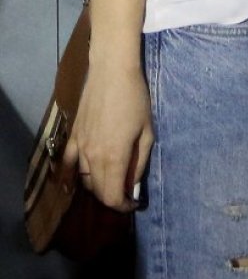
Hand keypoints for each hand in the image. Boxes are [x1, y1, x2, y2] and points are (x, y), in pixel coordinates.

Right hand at [63, 61, 153, 211]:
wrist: (112, 72)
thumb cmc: (135, 99)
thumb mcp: (147, 132)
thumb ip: (139, 162)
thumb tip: (133, 185)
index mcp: (113, 158)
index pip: (112, 197)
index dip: (123, 206)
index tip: (133, 203)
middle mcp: (93, 158)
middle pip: (98, 191)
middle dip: (113, 197)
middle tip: (126, 191)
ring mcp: (80, 148)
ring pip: (85, 179)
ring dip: (98, 186)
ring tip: (112, 179)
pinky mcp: (73, 137)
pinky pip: (69, 164)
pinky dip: (72, 176)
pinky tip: (75, 182)